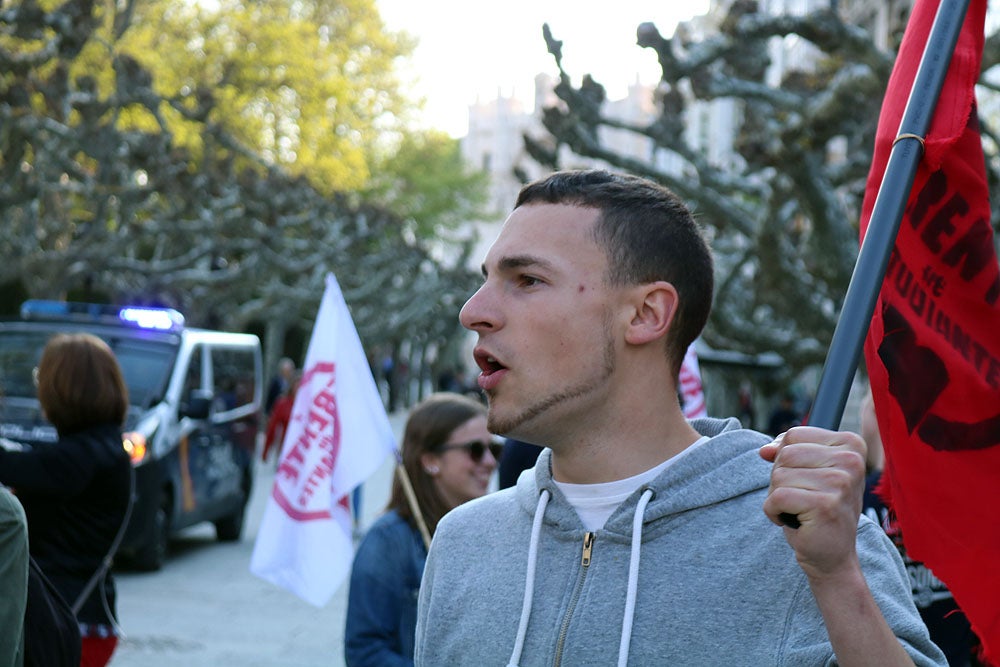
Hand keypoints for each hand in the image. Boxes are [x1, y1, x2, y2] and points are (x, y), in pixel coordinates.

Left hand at [759, 426, 866, 578]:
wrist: (832, 555)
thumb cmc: (817, 509)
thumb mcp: (806, 471)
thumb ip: (786, 451)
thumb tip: (764, 450)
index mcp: (851, 444)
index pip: (794, 435)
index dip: (786, 459)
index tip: (805, 480)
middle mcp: (851, 461)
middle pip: (785, 454)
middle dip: (781, 478)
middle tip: (802, 499)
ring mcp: (841, 483)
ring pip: (779, 475)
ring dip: (778, 496)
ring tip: (801, 510)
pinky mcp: (825, 506)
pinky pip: (777, 498)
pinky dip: (774, 512)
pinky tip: (795, 522)